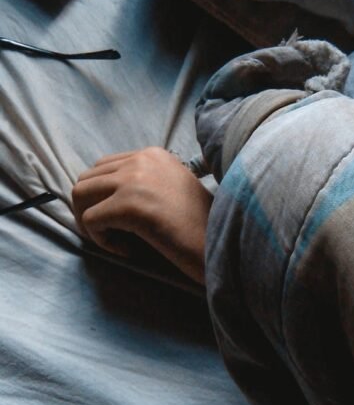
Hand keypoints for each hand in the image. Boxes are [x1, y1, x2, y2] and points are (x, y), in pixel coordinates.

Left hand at [72, 147, 212, 284]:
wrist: (222, 243)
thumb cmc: (201, 225)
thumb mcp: (172, 189)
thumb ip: (143, 183)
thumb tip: (104, 197)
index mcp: (152, 154)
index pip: (103, 167)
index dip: (101, 197)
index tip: (120, 222)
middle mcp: (141, 159)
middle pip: (86, 178)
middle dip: (89, 208)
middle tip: (109, 234)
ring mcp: (134, 179)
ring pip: (80, 194)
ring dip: (90, 222)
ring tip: (114, 241)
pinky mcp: (129, 205)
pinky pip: (90, 220)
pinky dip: (101, 240)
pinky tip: (126, 250)